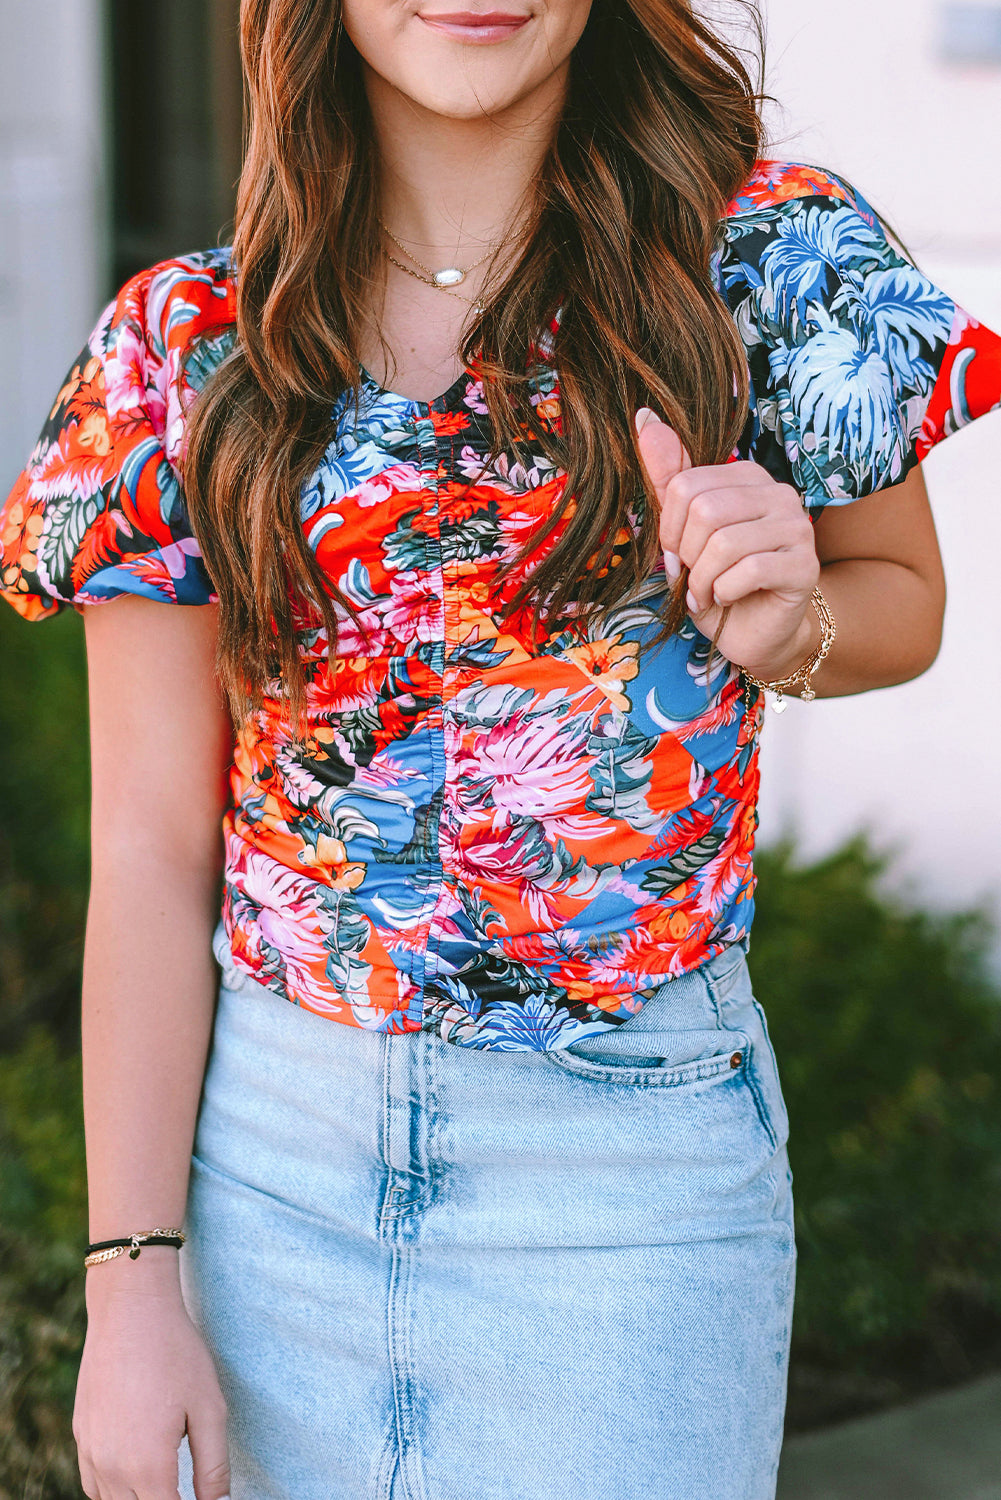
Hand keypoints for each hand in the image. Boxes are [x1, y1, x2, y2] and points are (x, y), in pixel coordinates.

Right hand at [74, 1254, 229, 1499]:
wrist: (130, 1309)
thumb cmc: (175, 1354)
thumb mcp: (209, 1409)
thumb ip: (214, 1467)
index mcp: (147, 1468)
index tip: (205, 1498)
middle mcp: (111, 1468)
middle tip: (188, 1485)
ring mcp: (90, 1453)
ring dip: (138, 1499)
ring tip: (166, 1483)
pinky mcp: (80, 1435)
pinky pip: (93, 1484)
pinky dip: (113, 1491)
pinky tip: (135, 1476)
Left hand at [635, 407, 820, 678]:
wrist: (754, 633)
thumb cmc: (717, 582)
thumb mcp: (684, 534)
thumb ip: (667, 480)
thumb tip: (644, 419)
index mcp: (747, 477)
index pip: (686, 485)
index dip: (669, 529)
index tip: (678, 554)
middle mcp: (778, 494)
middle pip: (705, 512)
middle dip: (688, 555)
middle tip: (694, 577)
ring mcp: (797, 527)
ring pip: (725, 543)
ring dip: (703, 579)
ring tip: (707, 593)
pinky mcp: (805, 565)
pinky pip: (749, 571)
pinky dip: (725, 591)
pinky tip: (727, 599)